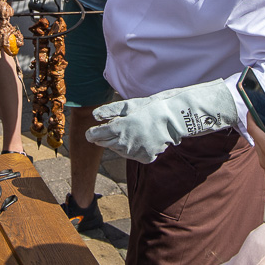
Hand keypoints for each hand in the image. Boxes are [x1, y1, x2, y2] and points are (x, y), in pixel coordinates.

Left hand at [87, 80, 237, 162]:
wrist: (173, 119)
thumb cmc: (149, 109)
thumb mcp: (128, 106)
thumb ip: (109, 111)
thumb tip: (94, 116)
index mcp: (119, 128)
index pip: (95, 135)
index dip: (92, 133)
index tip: (92, 132)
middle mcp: (125, 143)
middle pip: (105, 144)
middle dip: (104, 138)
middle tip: (109, 132)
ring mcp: (135, 152)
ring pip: (118, 151)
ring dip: (118, 144)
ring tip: (128, 133)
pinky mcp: (144, 158)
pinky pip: (132, 156)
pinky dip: (132, 149)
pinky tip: (139, 140)